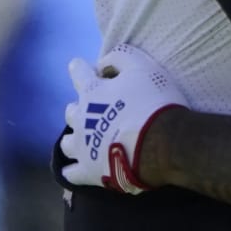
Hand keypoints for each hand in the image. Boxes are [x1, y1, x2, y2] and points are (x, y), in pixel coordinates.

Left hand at [58, 45, 187, 193]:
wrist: (162, 143)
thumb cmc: (155, 103)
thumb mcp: (144, 68)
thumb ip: (122, 57)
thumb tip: (104, 62)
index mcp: (92, 92)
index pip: (79, 73)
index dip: (79, 68)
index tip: (78, 66)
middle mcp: (81, 118)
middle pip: (72, 111)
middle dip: (80, 108)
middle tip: (96, 110)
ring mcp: (82, 147)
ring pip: (68, 142)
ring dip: (76, 138)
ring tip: (87, 140)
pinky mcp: (89, 171)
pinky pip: (72, 173)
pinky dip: (74, 170)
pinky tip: (78, 169)